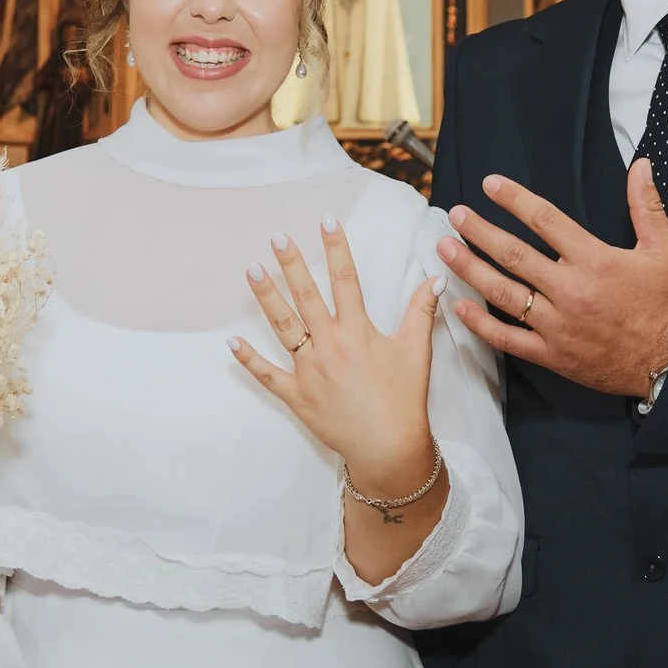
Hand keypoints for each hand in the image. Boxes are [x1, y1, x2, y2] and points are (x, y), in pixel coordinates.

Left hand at [229, 220, 442, 495]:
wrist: (389, 447)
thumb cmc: (404, 399)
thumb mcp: (417, 350)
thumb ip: (422, 309)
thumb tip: (437, 277)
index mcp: (358, 332)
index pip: (346, 279)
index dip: (337, 248)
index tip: (326, 220)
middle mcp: (330, 345)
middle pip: (307, 296)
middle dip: (291, 264)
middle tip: (277, 237)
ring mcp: (309, 370)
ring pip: (284, 327)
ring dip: (267, 298)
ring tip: (252, 270)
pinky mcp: (297, 396)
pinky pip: (267, 375)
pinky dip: (249, 360)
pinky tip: (230, 342)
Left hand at [439, 160, 667, 397]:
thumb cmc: (665, 306)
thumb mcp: (664, 250)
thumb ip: (646, 206)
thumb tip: (641, 166)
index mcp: (595, 261)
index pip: (546, 220)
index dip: (515, 199)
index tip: (490, 185)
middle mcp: (571, 290)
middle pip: (514, 254)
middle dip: (479, 231)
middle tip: (455, 215)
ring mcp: (557, 324)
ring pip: (503, 293)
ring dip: (470, 268)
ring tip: (445, 249)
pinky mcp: (552, 353)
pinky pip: (508, 337)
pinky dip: (480, 323)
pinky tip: (459, 306)